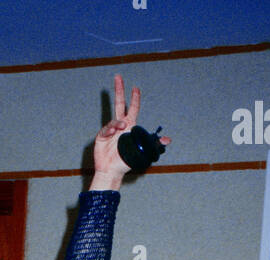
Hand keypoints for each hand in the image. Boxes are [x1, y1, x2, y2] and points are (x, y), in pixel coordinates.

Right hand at [91, 75, 169, 189]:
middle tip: (118, 77)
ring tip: (121, 129)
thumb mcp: (143, 152)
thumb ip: (154, 144)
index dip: (135, 98)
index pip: (133, 109)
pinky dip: (111, 129)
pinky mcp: (102, 135)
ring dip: (118, 123)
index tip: (136, 88)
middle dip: (119, 90)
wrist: (112, 171)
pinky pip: (107, 129)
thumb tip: (168, 141)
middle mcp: (120, 125)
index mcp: (130, 127)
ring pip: (115, 120)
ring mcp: (110, 130)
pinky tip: (114, 131)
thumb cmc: (126, 162)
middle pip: (119, 104)